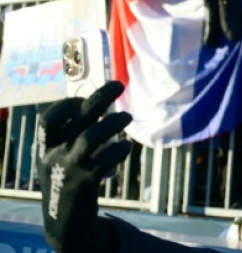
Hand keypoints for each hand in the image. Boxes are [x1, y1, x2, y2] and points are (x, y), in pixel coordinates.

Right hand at [39, 81, 132, 252]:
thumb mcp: (61, 159)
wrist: (66, 225)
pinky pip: (104, 161)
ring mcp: (67, 169)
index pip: (48, 119)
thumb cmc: (69, 183)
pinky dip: (118, 150)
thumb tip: (101, 105)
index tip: (85, 98)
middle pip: (76, 119)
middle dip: (98, 98)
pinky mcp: (84, 183)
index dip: (67, 104)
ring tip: (128, 116)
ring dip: (112, 123)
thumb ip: (74, 136)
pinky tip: (126, 146)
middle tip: (119, 85)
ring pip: (89, 138)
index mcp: (44, 148)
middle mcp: (53, 156)